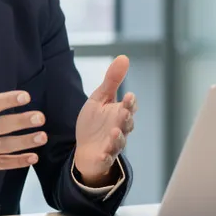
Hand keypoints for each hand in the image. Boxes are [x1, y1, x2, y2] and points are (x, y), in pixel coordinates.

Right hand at [0, 56, 46, 192]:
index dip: (8, 99)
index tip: (26, 96)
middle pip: (0, 126)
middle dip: (21, 121)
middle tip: (40, 117)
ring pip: (4, 146)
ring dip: (24, 142)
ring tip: (42, 136)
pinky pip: (2, 164)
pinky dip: (18, 162)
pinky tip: (33, 157)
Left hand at [73, 55, 135, 185]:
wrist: (85, 149)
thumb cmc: (95, 123)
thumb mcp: (100, 99)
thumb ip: (112, 80)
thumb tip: (124, 57)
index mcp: (120, 113)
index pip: (129, 106)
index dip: (130, 102)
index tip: (128, 96)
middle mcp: (120, 129)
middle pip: (127, 124)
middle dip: (126, 118)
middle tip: (124, 111)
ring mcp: (112, 144)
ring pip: (119, 142)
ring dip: (118, 138)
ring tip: (114, 132)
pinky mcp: (103, 158)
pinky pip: (107, 159)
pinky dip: (106, 157)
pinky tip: (103, 154)